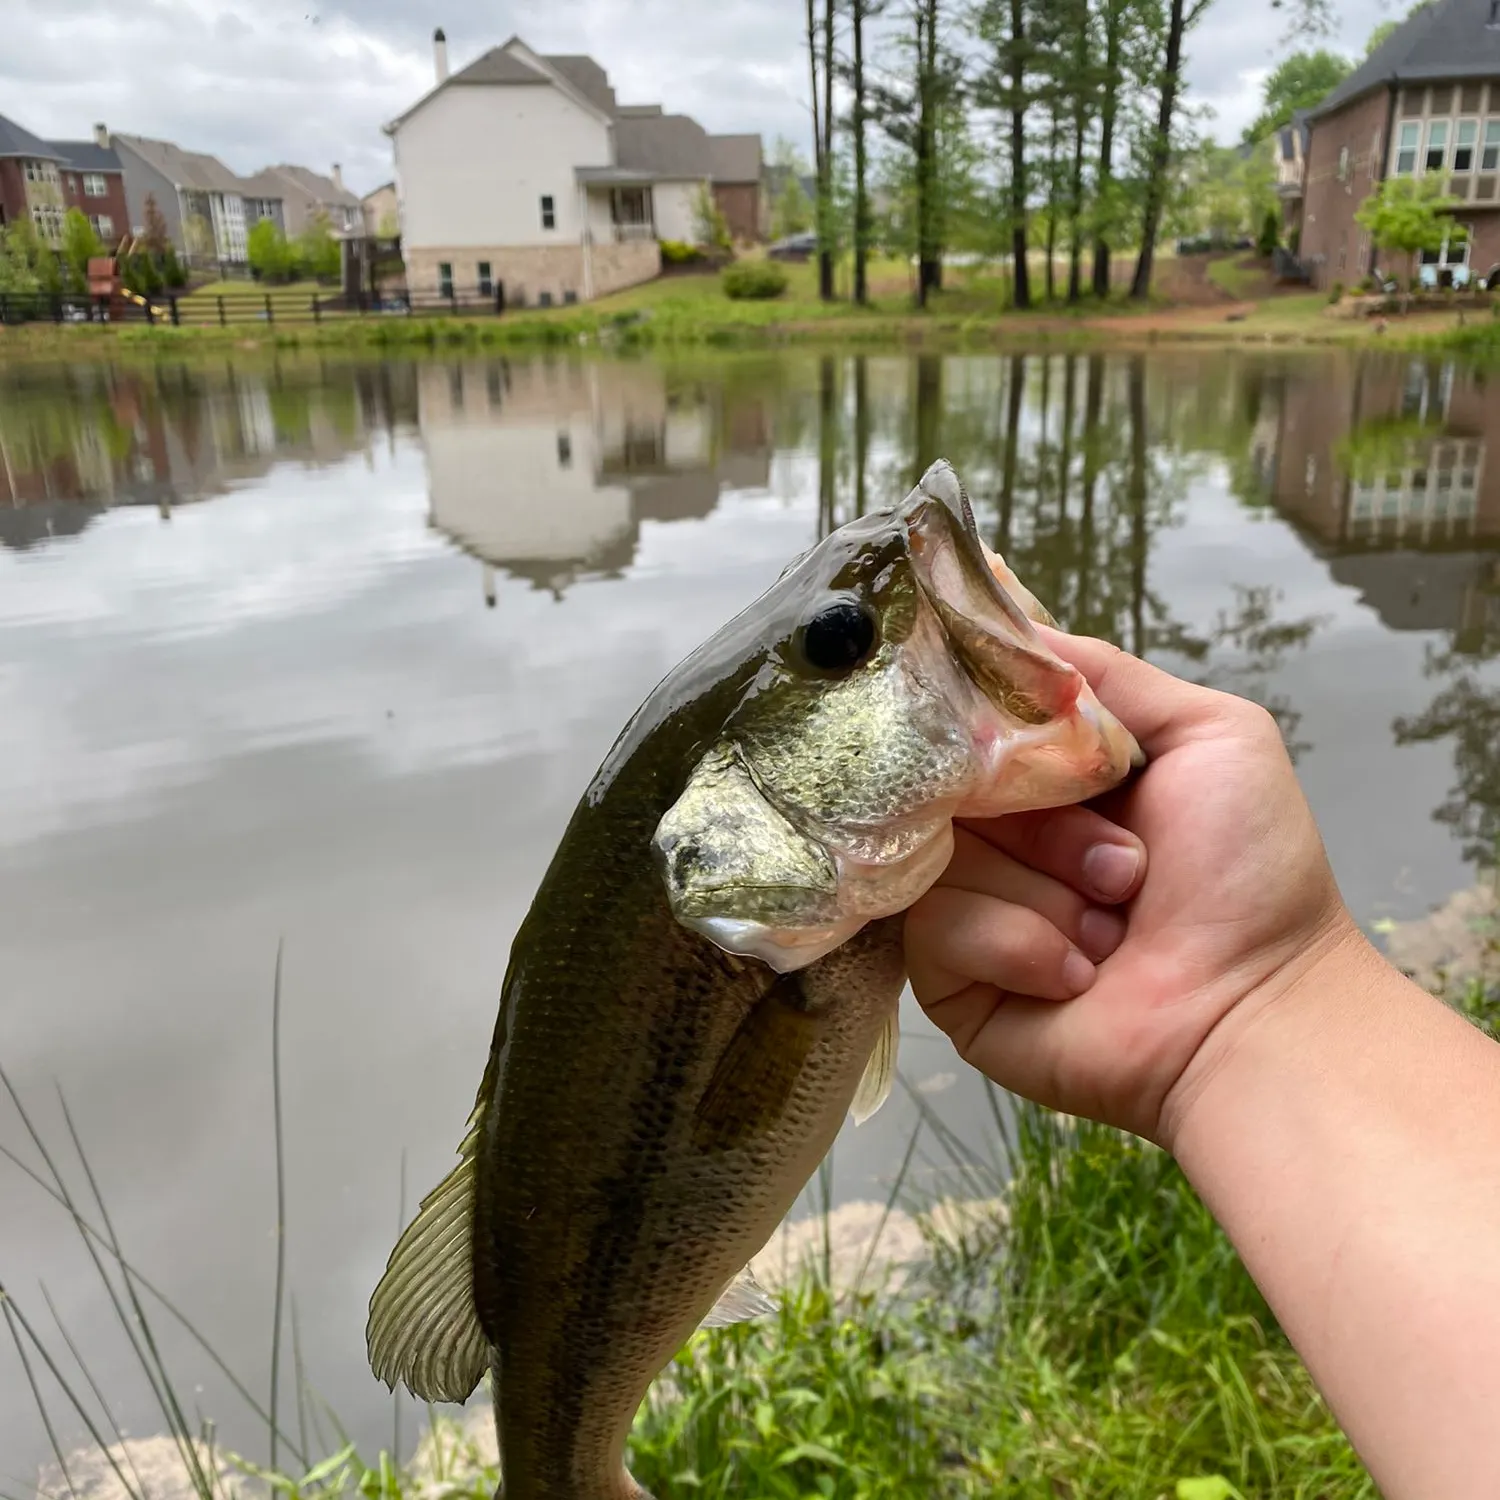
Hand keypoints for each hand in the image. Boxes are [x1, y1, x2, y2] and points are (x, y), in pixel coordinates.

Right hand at [905, 628, 1359, 1148]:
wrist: (1253, 1014)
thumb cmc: (1247, 873)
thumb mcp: (1210, 733)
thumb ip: (1105, 675)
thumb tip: (999, 615)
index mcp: (1046, 780)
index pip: (972, 722)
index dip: (996, 728)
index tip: (1031, 747)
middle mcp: (1000, 837)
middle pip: (949, 786)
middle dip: (1050, 826)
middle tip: (1128, 868)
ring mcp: (966, 908)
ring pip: (941, 857)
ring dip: (1045, 892)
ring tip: (1111, 930)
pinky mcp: (946, 981)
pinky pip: (936, 929)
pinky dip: (1020, 946)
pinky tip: (1076, 974)